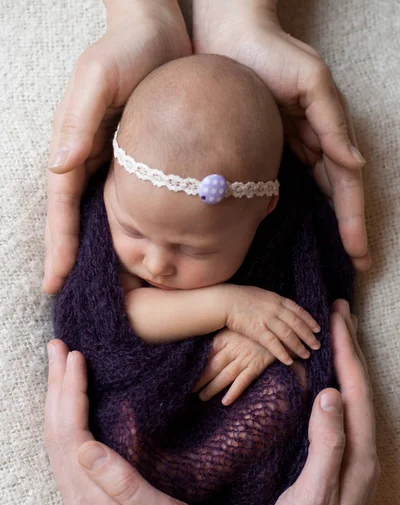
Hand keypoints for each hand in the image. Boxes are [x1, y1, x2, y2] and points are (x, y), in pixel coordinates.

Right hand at [44, 0, 190, 293]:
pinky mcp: (139, 162)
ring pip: (102, 217)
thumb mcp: (99, 79)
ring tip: (109, 287)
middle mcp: (90, 161)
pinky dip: (129, 230)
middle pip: (78, 220)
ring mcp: (113, 164)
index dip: (59, 245)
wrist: (159, 34)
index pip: (64, 207)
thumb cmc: (126, 51)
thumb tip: (61, 165)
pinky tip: (139, 250)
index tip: (56, 281)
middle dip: (73, 257)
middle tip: (72, 297)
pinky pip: (130, 204)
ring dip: (101, 251)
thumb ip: (80, 121)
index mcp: (74, 147)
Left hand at [45, 339, 231, 504]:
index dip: (71, 393)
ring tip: (60, 371)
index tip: (75, 357)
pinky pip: (69, 458)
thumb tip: (86, 449)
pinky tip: (74, 414)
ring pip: (59, 447)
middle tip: (59, 349)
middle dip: (57, 389)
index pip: (71, 436)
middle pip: (58, 437)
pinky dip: (68, 425)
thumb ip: (124, 486)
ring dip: (58, 404)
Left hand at [192, 328, 275, 404]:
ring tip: (202, 397)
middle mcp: (233, 348)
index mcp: (225, 338)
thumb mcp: (234, 328)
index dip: (196, 365)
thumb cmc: (253, 328)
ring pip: (225, 376)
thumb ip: (221, 336)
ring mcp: (245, 357)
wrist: (279, 328)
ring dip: (212, 388)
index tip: (185, 373)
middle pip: (212, 366)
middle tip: (189, 390)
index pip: (206, 354)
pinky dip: (235, 392)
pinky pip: (244, 381)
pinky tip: (226, 402)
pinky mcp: (257, 365)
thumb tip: (203, 346)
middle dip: (200, 379)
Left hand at [193, 0, 369, 270]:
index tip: (359, 258)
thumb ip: (332, 121)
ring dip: (323, 228)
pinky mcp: (267, 150)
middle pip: (336, 198)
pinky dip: (293, 211)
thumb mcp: (310, 80)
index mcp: (327, 132)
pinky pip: (284, 187)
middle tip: (352, 269)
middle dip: (345, 233)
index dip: (353, 223)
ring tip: (328, 259)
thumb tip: (356, 164)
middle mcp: (314, 144)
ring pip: (314, 197)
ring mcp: (291, 149)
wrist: (226, 37)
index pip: (346, 187)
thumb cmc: (270, 52)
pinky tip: (289, 232)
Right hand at [224, 285, 320, 365]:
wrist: (224, 301)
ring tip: (307, 355)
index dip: (309, 320)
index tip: (318, 328)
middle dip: (309, 335)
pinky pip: (273, 344)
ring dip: (299, 346)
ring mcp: (267, 320)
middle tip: (317, 345)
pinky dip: (282, 353)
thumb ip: (273, 302)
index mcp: (276, 299)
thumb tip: (283, 308)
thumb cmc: (239, 298)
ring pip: (288, 335)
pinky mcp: (257, 331)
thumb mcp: (261, 295)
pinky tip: (289, 360)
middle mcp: (275, 309)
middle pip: (297, 324)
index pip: (298, 310)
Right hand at [256, 300, 379, 504]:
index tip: (336, 318)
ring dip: (344, 363)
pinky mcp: (335, 464)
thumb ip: (326, 446)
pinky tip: (323, 382)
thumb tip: (330, 395)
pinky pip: (339, 413)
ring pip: (351, 398)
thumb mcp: (313, 496)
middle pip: (359, 389)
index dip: (346, 352)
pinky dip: (334, 386)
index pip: (354, 392)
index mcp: (358, 455)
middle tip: (339, 313)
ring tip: (334, 336)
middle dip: (350, 348)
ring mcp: (350, 459)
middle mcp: (361, 453)